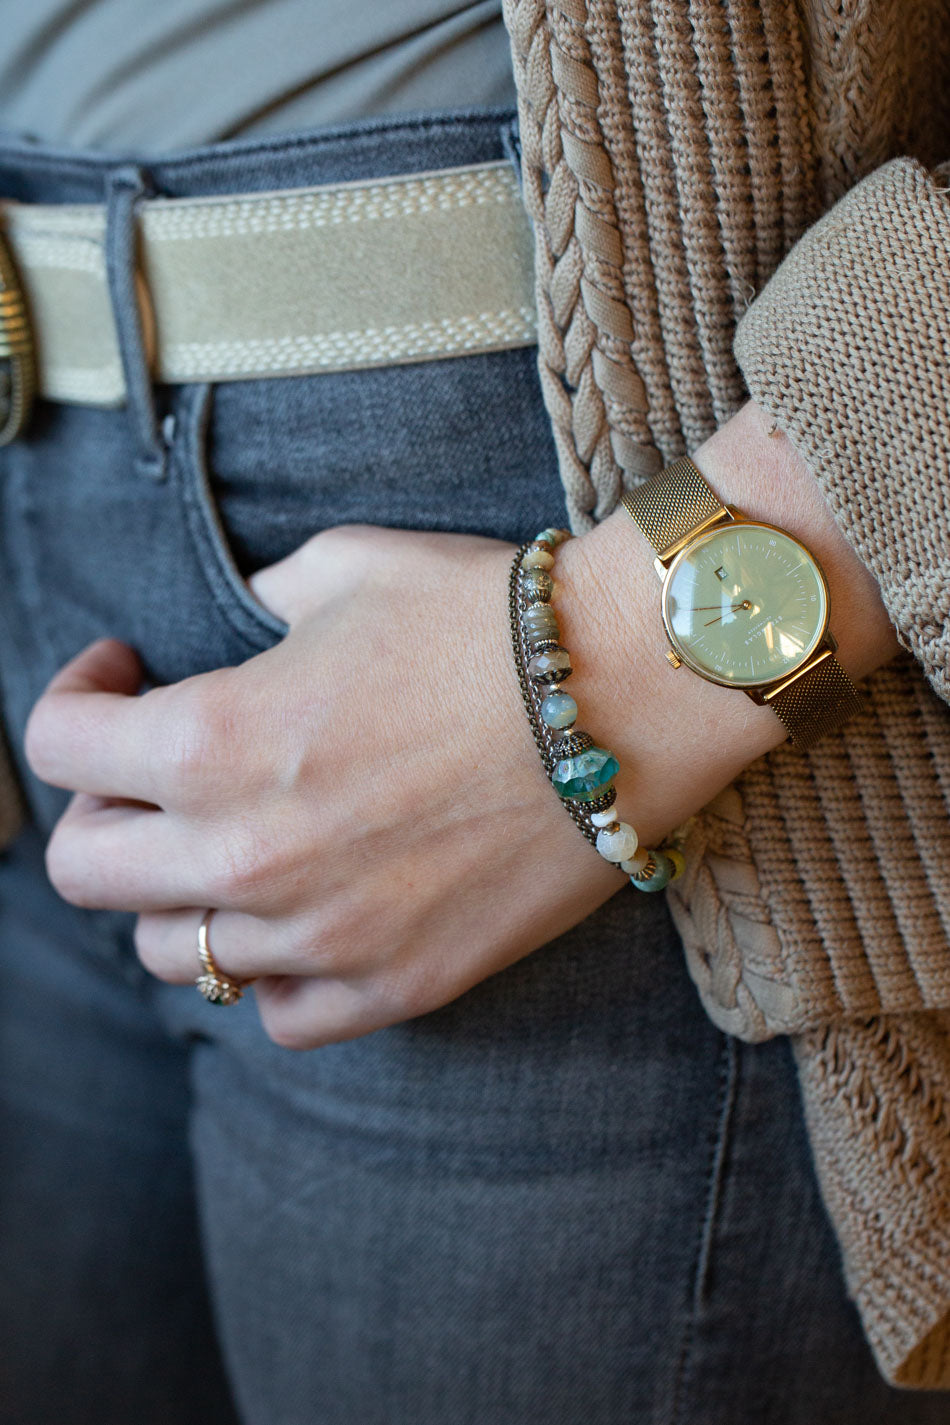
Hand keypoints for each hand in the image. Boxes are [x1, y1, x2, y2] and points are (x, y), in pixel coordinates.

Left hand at [22, 401, 901, 1051]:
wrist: (627, 690)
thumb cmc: (487, 617)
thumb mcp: (345, 569)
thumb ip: (263, 601)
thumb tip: (251, 622)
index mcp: (213, 738)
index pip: (56, 747)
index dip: (74, 695)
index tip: (120, 673)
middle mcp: (245, 852)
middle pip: (83, 872)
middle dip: (99, 811)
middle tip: (151, 774)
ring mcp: (320, 934)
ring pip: (175, 956)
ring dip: (181, 895)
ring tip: (234, 844)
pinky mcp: (397, 983)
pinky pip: (280, 1014)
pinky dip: (270, 971)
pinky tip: (303, 916)